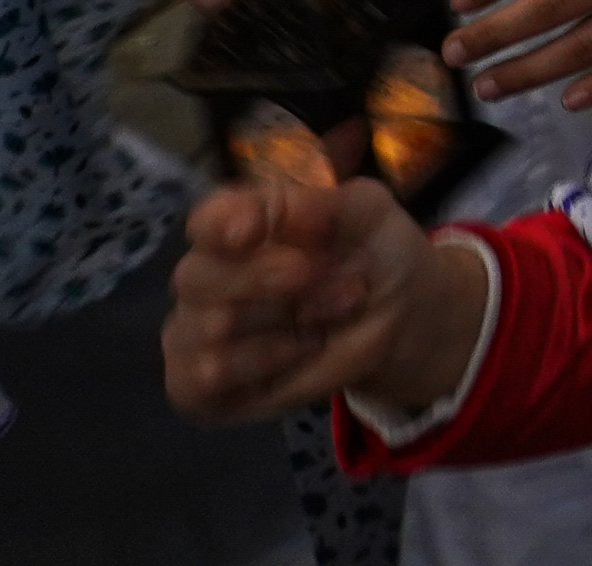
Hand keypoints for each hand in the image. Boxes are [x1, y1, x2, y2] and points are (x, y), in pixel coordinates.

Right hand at [161, 173, 465, 424]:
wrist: (398, 321)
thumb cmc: (371, 256)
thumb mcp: (369, 215)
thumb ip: (327, 205)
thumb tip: (282, 212)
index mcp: (235, 223)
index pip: (202, 220)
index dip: (220, 224)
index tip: (252, 232)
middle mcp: (202, 277)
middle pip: (198, 275)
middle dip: (278, 278)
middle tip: (345, 283)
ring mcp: (193, 333)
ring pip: (213, 326)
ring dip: (290, 320)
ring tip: (337, 313)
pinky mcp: (198, 385)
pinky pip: (209, 375)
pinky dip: (267, 362)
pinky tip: (304, 350)